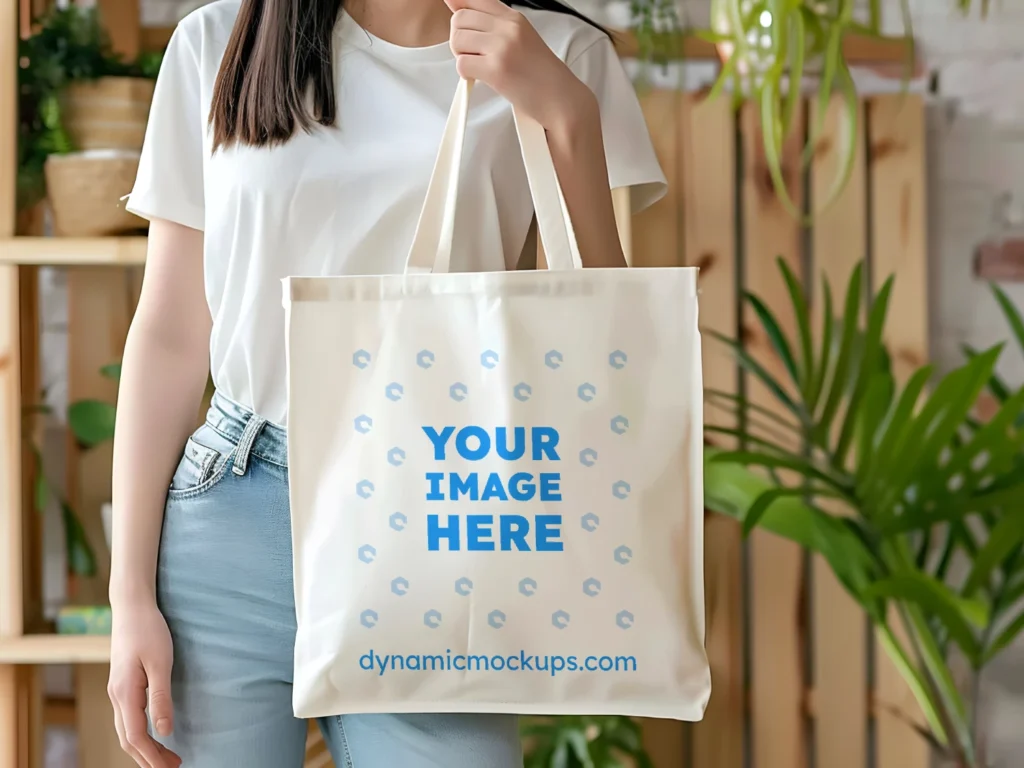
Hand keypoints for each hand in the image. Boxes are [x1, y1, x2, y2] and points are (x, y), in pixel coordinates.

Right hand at [108, 599, 180, 767]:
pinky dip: (139, 734)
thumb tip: (165, 731)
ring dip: (144, 747)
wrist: (131, 607)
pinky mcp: (122, 685)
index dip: (152, 757)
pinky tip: (152, 734)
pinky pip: (128, 719)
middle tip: (172, 767)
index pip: (137, 737)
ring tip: (165, 757)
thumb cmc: (148, 630)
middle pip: (129, 739)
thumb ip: (161, 697)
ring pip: (126, 730)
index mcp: (125, 693)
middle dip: (148, 758)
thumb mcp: (160, 663)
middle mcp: (116, 696)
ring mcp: (117, 691)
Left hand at [445, 0, 596, 130]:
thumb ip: (492, 23)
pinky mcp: (496, 70)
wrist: (560, 98)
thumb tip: (453, 2)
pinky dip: (466, 74)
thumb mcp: (521, 37)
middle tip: (473, 54)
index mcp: (514, 17)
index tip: (456, 16)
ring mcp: (502, 47)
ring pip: (457, 40)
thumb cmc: (540, 73)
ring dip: (461, 56)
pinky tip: (482, 77)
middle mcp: (508, 27)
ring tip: (479, 66)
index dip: (458, 6)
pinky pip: (462, 64)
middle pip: (459, 19)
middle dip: (459, 39)